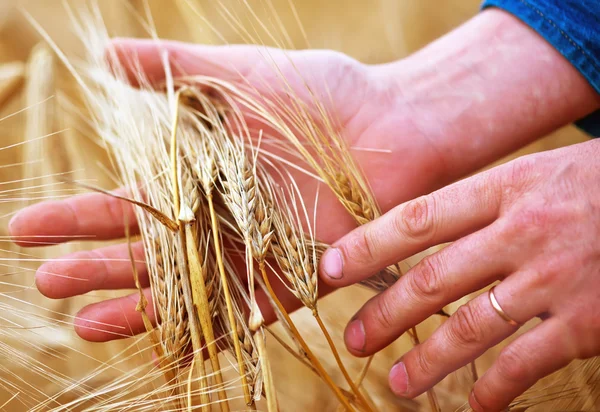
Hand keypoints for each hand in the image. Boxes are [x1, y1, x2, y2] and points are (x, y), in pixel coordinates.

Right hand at [9, 39, 447, 340]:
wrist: (398, 123)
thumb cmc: (325, 93)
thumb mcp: (241, 72)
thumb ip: (177, 69)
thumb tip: (102, 56)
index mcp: (207, 175)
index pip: (132, 200)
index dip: (81, 215)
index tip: (28, 228)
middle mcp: (226, 219)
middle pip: (152, 250)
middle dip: (97, 266)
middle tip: (44, 283)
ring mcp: (260, 252)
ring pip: (190, 288)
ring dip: (140, 308)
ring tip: (85, 324)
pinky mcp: (300, 277)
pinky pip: (250, 313)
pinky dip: (211, 330)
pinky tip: (168, 347)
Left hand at [320, 139, 599, 409]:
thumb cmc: (594, 183)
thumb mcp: (534, 175)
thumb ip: (481, 205)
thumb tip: (415, 237)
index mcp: (504, 189)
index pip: (416, 220)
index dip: (366, 247)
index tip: (329, 271)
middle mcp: (522, 233)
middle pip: (433, 279)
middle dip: (385, 314)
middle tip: (354, 338)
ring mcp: (554, 279)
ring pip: (471, 328)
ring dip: (428, 360)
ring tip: (397, 383)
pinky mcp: (589, 320)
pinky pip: (528, 362)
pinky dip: (496, 388)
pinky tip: (477, 405)